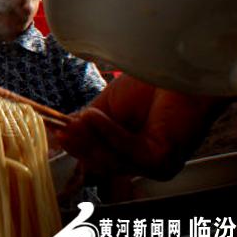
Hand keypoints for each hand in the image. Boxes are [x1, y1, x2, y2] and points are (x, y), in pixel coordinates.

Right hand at [57, 74, 223, 179]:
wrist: (180, 71)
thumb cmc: (150, 86)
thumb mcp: (107, 108)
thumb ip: (87, 125)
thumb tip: (61, 132)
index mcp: (128, 153)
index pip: (95, 160)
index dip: (75, 148)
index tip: (56, 133)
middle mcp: (142, 164)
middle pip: (100, 165)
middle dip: (80, 146)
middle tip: (62, 130)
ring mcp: (153, 165)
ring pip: (111, 162)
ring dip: (91, 139)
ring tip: (78, 119)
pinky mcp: (163, 161)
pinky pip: (127, 152)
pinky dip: (108, 134)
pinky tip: (93, 116)